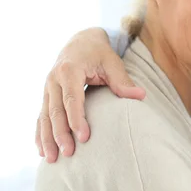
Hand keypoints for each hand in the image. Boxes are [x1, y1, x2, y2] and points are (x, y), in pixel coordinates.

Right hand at [35, 28, 144, 162]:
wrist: (81, 41)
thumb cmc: (99, 53)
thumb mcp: (113, 62)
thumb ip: (123, 81)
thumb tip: (141, 96)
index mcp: (70, 70)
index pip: (72, 98)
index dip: (77, 119)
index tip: (84, 137)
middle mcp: (54, 79)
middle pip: (55, 111)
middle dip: (61, 134)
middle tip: (69, 153)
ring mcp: (47, 87)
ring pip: (44, 116)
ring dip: (47, 138)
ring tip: (53, 158)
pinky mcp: (46, 94)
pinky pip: (40, 116)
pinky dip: (40, 133)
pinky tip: (42, 149)